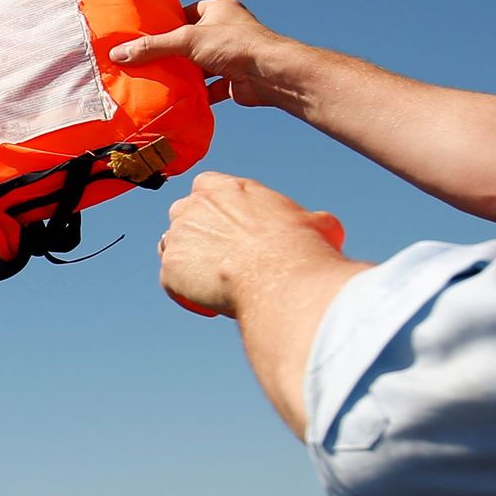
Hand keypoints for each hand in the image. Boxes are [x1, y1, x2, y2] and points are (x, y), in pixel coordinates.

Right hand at [110, 0, 290, 105]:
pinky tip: (176, 99)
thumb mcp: (186, 40)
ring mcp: (231, 56)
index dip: (166, 24)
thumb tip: (116, 54)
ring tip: (154, 81)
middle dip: (170, 53)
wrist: (270, 74)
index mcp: (219, 10)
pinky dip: (195, 93)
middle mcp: (227, 30)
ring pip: (198, 66)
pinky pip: (208, 87)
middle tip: (142, 61)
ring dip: (182, 74)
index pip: (186, 13)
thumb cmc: (233, 45)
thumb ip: (152, 47)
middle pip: (190, 42)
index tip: (144, 36)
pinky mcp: (233, 80)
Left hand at [158, 171, 348, 317]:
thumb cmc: (302, 248)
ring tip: (214, 283)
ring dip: (188, 263)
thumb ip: (309, 220)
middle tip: (221, 258)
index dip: (215, 209)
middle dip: (197, 234)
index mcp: (226, 188)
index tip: (230, 227)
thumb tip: (325, 226)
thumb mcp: (317, 223)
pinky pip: (171, 283)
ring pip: (172, 247)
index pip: (206, 187)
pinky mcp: (170, 268)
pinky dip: (186, 295)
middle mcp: (194, 206)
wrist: (280, 277)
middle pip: (184, 216)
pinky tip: (211, 308)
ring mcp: (178, 236)